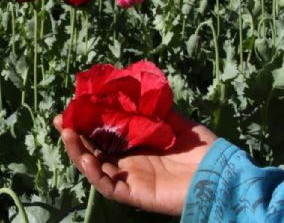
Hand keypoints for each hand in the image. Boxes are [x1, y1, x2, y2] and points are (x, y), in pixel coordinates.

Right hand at [54, 110, 216, 215]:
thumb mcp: (174, 120)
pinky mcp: (134, 194)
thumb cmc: (201, 149)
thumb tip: (130, 88)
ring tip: (69, 135)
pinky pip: (107, 187)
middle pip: (92, 151)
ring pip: (94, 169)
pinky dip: (94, 174)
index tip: (71, 107)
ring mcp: (129, 179)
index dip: (85, 123)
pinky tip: (87, 158)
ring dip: (78, 152)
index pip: (102, 135)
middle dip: (74, 136)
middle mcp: (128, 163)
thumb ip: (152, 109)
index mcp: (135, 146)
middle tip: (61, 120)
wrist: (222, 172)